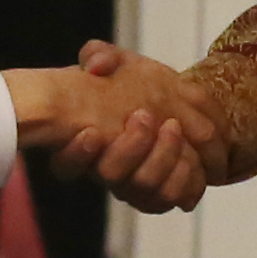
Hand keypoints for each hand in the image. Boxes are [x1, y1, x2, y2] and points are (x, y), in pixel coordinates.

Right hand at [5, 51, 226, 201]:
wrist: (167, 105)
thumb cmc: (130, 85)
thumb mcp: (115, 63)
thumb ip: (100, 57)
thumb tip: (96, 64)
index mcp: (84, 145)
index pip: (65, 165)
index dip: (76, 155)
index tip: (93, 133)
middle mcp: (104, 171)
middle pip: (110, 176)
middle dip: (131, 148)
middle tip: (145, 116)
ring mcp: (132, 186)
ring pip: (143, 191)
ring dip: (161, 160)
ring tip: (172, 128)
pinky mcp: (161, 194)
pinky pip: (172, 200)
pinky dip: (185, 181)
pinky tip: (191, 157)